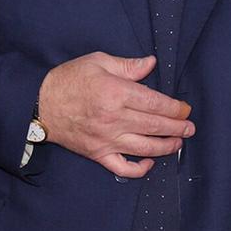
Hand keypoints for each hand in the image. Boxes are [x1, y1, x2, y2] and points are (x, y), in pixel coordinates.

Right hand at [36, 52, 194, 178]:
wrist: (40, 104)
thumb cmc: (68, 79)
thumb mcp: (98, 62)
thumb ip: (127, 65)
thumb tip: (151, 64)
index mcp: (116, 93)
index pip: (155, 103)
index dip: (174, 108)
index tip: (184, 109)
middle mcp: (115, 118)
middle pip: (155, 126)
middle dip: (178, 128)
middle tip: (190, 128)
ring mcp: (107, 139)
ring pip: (145, 147)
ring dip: (166, 147)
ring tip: (177, 143)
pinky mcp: (98, 154)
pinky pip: (123, 167)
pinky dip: (139, 169)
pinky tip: (149, 162)